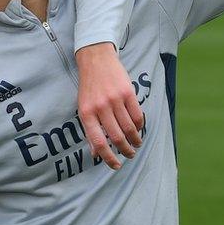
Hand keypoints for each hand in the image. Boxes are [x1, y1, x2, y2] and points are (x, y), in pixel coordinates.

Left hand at [75, 43, 143, 168]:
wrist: (95, 59)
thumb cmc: (89, 87)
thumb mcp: (83, 108)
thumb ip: (90, 130)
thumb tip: (95, 153)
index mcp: (86, 113)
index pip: (98, 142)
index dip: (108, 157)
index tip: (116, 165)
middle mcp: (100, 107)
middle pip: (117, 137)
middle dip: (125, 151)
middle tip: (129, 155)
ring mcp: (115, 99)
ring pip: (129, 128)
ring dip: (135, 140)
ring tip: (136, 144)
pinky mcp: (128, 92)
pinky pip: (137, 115)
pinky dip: (139, 126)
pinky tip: (138, 130)